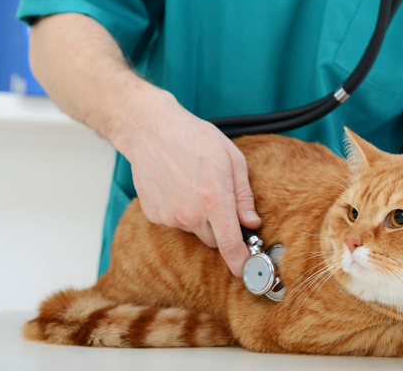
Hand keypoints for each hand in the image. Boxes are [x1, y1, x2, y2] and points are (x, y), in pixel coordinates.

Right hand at [119, 87, 261, 276]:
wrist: (151, 130)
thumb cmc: (195, 139)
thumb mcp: (233, 160)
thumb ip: (244, 196)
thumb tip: (252, 222)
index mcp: (214, 200)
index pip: (230, 245)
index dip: (241, 263)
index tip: (247, 273)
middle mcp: (190, 214)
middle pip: (214, 240)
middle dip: (221, 228)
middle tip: (219, 201)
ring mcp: (170, 216)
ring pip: (194, 231)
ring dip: (199, 217)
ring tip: (194, 185)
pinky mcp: (154, 215)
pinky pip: (176, 223)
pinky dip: (181, 211)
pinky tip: (178, 187)